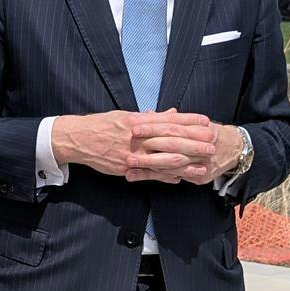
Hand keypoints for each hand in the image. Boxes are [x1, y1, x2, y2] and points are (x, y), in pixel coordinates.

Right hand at [53, 111, 240, 183]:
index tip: (206, 121)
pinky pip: (149, 173)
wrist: (77, 138)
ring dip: (184, 161)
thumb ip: (149, 116)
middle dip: (193, 141)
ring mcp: (131, 152)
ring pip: (162, 157)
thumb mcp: (125, 115)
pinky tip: (179, 178)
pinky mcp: (125, 166)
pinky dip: (165, 176)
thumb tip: (170, 113)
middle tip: (212, 143)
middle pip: (170, 138)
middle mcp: (136, 135)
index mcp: (138, 120)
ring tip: (202, 163)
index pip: (168, 119)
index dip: (189, 120)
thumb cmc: (101, 125)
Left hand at [128, 112, 242, 184]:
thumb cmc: (208, 133)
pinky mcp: (200, 177)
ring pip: (172, 165)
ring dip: (148, 167)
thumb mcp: (194, 122)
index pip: (172, 127)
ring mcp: (202, 163)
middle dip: (149, 147)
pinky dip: (155, 177)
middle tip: (129, 148)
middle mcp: (202, 145)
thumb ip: (171, 120)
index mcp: (199, 128)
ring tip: (128, 167)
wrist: (235, 148)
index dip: (153, 127)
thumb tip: (147, 113)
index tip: (135, 126)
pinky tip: (138, 177)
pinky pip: (174, 177)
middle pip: (172, 146)